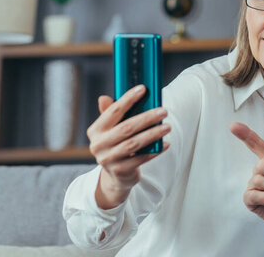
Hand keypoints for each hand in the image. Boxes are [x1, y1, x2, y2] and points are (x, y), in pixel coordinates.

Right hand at [87, 85, 170, 209]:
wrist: (116, 175)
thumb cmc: (117, 144)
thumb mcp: (111, 129)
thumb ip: (111, 113)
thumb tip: (104, 97)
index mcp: (95, 130)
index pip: (113, 111)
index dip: (128, 99)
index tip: (143, 89)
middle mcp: (98, 144)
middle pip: (126, 128)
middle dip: (147, 118)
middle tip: (164, 111)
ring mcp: (108, 159)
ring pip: (134, 143)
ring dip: (153, 134)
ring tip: (167, 127)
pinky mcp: (120, 171)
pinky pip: (140, 159)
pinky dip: (154, 151)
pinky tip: (165, 144)